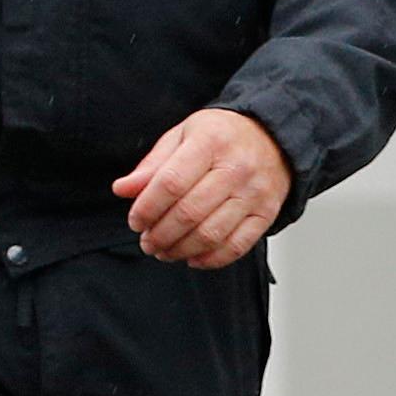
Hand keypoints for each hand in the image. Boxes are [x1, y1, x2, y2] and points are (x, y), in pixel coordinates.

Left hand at [115, 109, 290, 270]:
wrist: (273, 136)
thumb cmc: (222, 137)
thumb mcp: (183, 136)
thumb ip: (152, 165)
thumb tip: (122, 189)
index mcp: (210, 142)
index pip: (170, 183)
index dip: (147, 208)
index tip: (135, 221)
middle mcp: (236, 167)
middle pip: (189, 213)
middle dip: (160, 235)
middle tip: (147, 241)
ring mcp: (254, 192)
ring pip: (211, 234)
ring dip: (180, 250)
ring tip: (164, 251)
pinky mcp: (267, 213)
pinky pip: (237, 246)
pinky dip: (210, 259)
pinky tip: (192, 258)